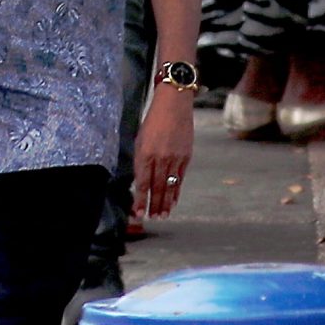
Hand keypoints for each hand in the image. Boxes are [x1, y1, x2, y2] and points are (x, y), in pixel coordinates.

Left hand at [132, 88, 193, 218]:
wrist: (174, 106)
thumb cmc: (153, 121)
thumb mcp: (140, 139)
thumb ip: (140, 160)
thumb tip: (140, 180)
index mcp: (145, 153)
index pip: (142, 183)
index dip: (140, 200)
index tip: (138, 213)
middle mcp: (160, 159)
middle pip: (156, 188)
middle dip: (152, 205)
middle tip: (151, 219)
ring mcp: (175, 159)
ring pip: (169, 186)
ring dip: (165, 203)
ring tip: (162, 216)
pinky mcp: (186, 158)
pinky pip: (180, 179)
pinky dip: (176, 192)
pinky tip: (173, 201)